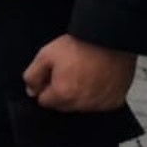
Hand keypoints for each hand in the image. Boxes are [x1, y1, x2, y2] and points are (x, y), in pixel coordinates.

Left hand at [23, 34, 137, 111]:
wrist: (109, 40)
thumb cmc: (78, 46)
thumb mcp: (45, 55)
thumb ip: (33, 76)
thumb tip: (32, 92)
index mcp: (63, 95)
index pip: (45, 101)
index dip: (45, 87)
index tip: (52, 75)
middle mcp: (82, 104)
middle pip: (63, 106)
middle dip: (61, 93)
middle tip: (68, 73)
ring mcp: (100, 104)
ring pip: (81, 106)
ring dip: (79, 96)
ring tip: (83, 75)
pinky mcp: (114, 101)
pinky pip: (99, 105)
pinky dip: (96, 96)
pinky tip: (96, 80)